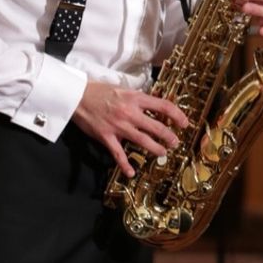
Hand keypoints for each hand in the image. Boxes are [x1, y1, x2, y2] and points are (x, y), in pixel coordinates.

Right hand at [72, 81, 190, 176]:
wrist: (77, 96)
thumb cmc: (101, 91)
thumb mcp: (124, 89)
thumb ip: (139, 98)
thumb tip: (155, 104)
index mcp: (136, 98)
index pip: (163, 106)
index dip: (177, 115)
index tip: (185, 123)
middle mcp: (130, 112)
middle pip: (156, 126)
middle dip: (169, 136)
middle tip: (176, 142)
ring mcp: (118, 126)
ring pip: (142, 140)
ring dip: (155, 148)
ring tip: (163, 153)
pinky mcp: (106, 136)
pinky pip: (118, 153)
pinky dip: (124, 164)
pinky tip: (131, 173)